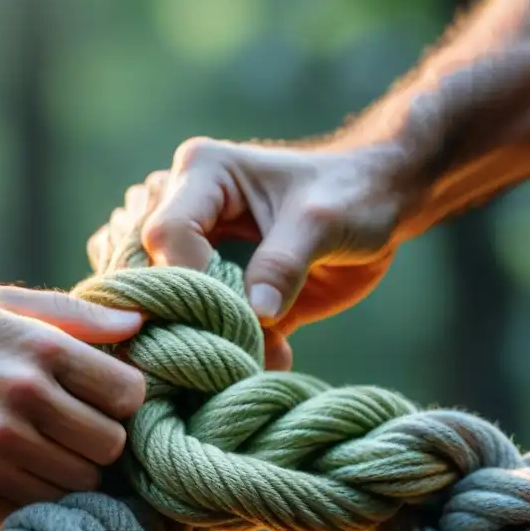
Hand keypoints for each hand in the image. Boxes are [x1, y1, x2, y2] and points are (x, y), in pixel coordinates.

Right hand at [0, 284, 145, 530]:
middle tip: (76, 426)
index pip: (128, 394)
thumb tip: (139, 324)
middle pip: (109, 447)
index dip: (123, 395)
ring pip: (77, 488)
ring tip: (46, 451)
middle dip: (101, 437)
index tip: (104, 393)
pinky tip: (17, 476)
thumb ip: (74, 314)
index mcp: (38, 352)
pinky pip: (31, 514)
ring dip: (71, 473)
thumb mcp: (0, 301)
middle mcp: (20, 404)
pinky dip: (34, 502)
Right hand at [93, 138, 413, 369]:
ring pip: (162, 301)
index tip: (235, 316)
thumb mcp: (324, 221)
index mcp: (202, 174)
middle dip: (188, 318)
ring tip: (255, 352)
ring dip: (201, 337)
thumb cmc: (353, 193)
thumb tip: (255, 314)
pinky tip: (269, 356)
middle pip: (150, 271)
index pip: (167, 234)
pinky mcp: (213, 285)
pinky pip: (197, 322)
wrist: (379, 202)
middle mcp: (183, 208)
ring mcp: (193, 249)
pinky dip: (224, 347)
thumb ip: (285, 263)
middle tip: (233, 350)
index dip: (190, 280)